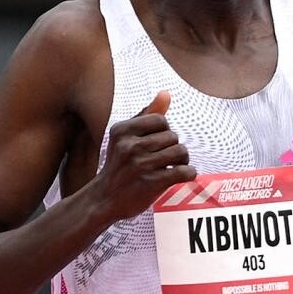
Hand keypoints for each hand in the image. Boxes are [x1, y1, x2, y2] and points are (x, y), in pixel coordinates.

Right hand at [88, 91, 196, 222]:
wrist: (104, 199)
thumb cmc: (118, 166)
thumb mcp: (124, 138)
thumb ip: (146, 115)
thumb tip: (166, 93)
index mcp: (122, 130)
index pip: (161, 120)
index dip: (165, 131)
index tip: (158, 143)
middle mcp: (129, 146)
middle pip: (173, 136)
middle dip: (173, 147)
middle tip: (165, 159)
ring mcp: (140, 165)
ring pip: (181, 152)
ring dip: (183, 161)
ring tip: (174, 166)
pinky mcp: (151, 183)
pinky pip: (184, 171)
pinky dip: (188, 174)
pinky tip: (182, 176)